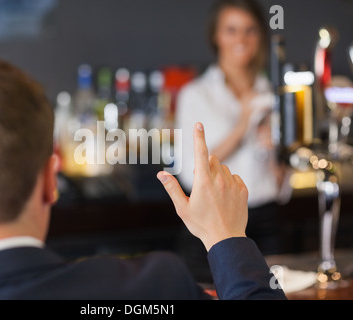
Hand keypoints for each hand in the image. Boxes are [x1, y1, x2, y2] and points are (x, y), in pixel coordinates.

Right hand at [157, 122, 248, 250]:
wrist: (226, 238)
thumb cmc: (201, 224)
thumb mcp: (182, 208)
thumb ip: (172, 188)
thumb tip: (161, 174)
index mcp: (203, 182)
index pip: (200, 153)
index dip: (198, 137)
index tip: (198, 124)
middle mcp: (220, 180)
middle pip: (212, 159)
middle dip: (205, 164)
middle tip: (200, 182)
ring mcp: (233, 185)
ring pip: (224, 168)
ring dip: (217, 174)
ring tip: (213, 192)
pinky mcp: (243, 191)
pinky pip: (235, 177)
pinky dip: (229, 181)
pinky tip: (225, 195)